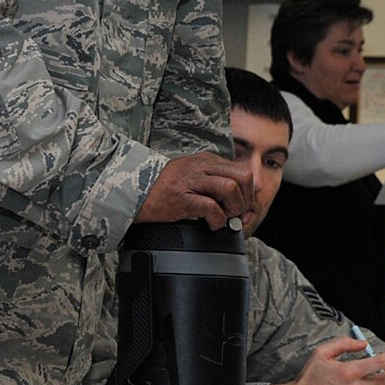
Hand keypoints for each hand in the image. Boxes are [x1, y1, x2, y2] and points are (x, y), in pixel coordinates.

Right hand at [136, 151, 250, 228]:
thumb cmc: (164, 188)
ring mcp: (191, 181)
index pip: (242, 171)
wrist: (136, 192)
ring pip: (230, 189)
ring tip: (223, 217)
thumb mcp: (193, 175)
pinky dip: (217, 220)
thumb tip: (242, 198)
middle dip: (245, 199)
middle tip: (236, 213)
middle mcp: (201, 167)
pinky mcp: (182, 198)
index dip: (249, 192)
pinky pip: (211, 207)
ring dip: (233, 209)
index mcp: (206, 160)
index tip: (244, 207)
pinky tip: (211, 224)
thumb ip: (215, 180)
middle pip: (243, 177)